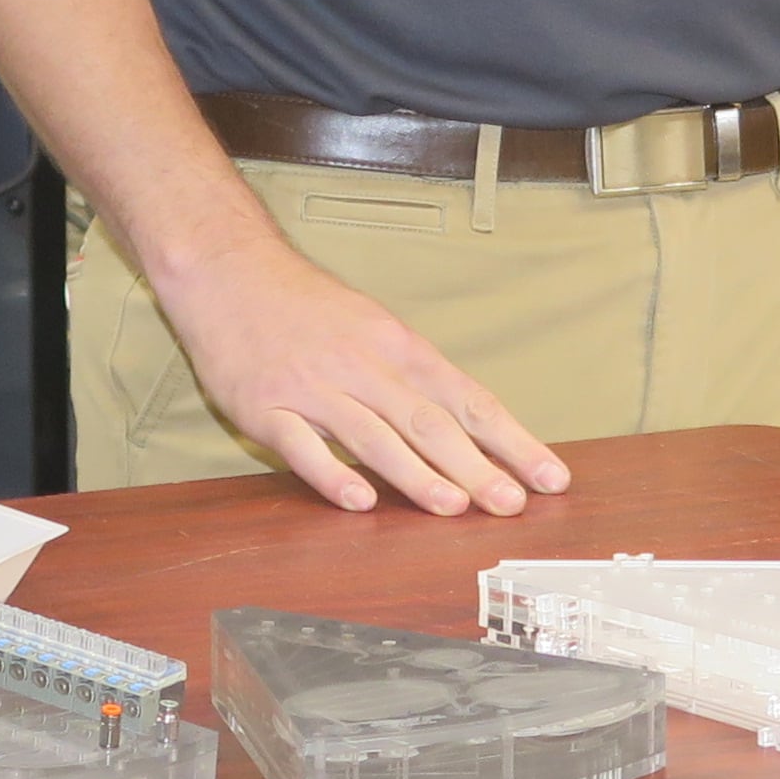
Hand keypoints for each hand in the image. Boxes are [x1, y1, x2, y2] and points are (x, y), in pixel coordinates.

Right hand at [146, 227, 567, 515]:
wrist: (230, 271)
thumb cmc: (306, 305)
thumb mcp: (372, 326)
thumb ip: (413, 377)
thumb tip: (469, 426)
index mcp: (397, 346)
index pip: (467, 398)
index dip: (511, 440)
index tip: (550, 475)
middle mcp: (362, 365)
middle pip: (428, 420)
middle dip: (476, 465)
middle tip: (512, 505)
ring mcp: (313, 387)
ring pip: (373, 434)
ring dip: (415, 474)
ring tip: (453, 507)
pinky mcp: (266, 407)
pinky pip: (302, 446)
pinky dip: (332, 474)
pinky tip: (359, 501)